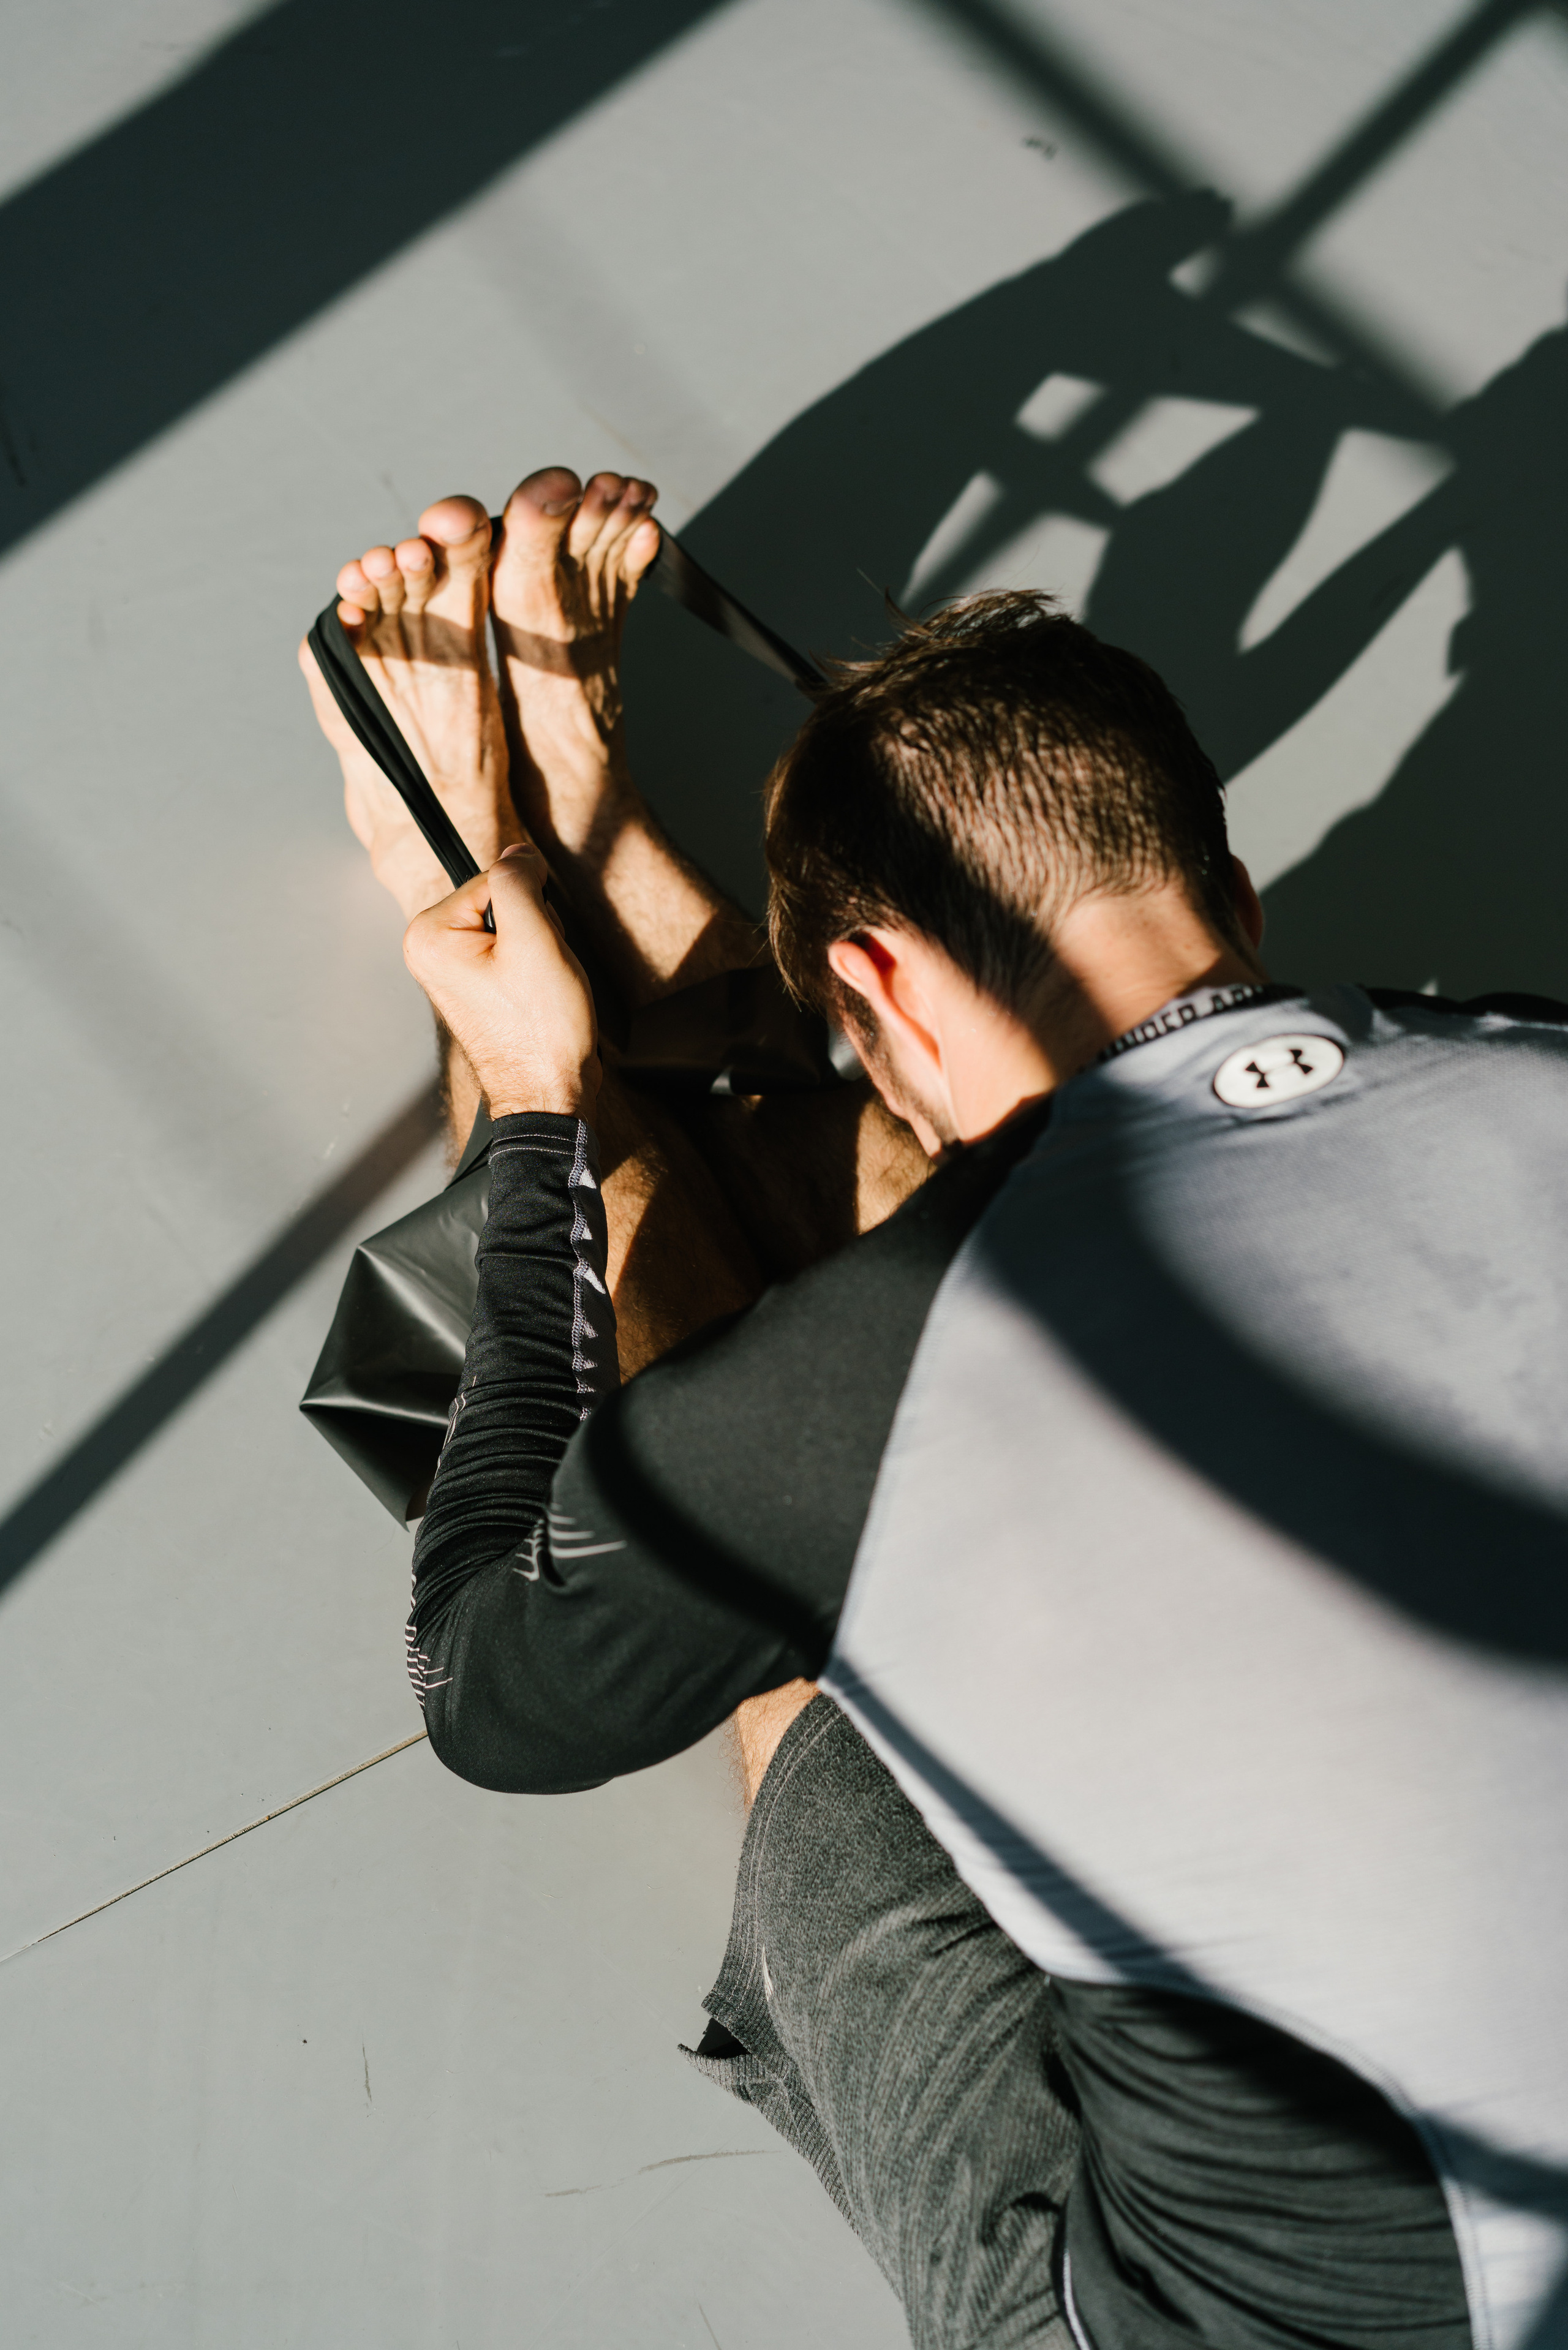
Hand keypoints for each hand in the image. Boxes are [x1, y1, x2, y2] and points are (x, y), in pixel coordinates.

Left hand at [403, 845, 599, 1117]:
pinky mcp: (476, 985)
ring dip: (539, 946)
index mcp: (429, 935)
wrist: (549, 1092)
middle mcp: (431, 951)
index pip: (494, 878)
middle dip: (534, 926)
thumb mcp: (535, 938)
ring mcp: (453, 971)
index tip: (536, 945)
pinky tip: (538, 993)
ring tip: (540, 986)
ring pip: (512, 924)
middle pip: (500, 900)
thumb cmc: (539, 1031)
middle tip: (538, 971)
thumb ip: (519, 881)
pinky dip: (536, 964)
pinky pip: (513, 949)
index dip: (531, 905)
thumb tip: (517, 853)